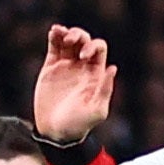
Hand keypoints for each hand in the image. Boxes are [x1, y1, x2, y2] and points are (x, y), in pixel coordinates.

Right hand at [34, 24, 115, 143]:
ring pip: (68, 40)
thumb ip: (105, 89)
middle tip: (70, 42)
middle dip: (78, 35)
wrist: (57, 132)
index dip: (92, 46)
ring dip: (66, 33)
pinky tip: (54, 32)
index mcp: (95, 74)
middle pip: (84, 40)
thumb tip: (113, 68)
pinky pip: (54, 47)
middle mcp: (82, 67)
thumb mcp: (97, 110)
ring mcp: (66, 66)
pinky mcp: (50, 68)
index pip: (98, 49)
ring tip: (60, 33)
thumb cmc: (79, 125)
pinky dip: (54, 36)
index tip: (83, 56)